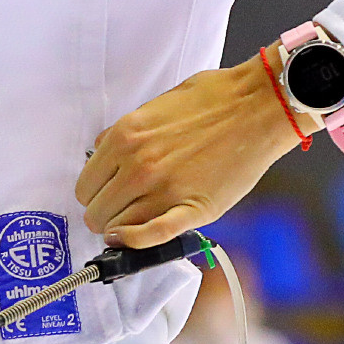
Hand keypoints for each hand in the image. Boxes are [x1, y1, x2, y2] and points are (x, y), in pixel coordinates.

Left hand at [77, 56, 303, 246]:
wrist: (257, 106)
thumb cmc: (212, 100)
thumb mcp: (153, 106)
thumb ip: (123, 134)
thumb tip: (101, 154)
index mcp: (124, 137)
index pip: (85, 186)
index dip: (94, 194)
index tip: (105, 196)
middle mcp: (137, 166)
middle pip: (96, 212)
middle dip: (104, 215)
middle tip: (120, 211)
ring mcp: (163, 189)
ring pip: (117, 228)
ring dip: (121, 229)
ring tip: (135, 222)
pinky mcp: (193, 208)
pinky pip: (153, 236)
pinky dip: (137, 243)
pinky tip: (131, 240)